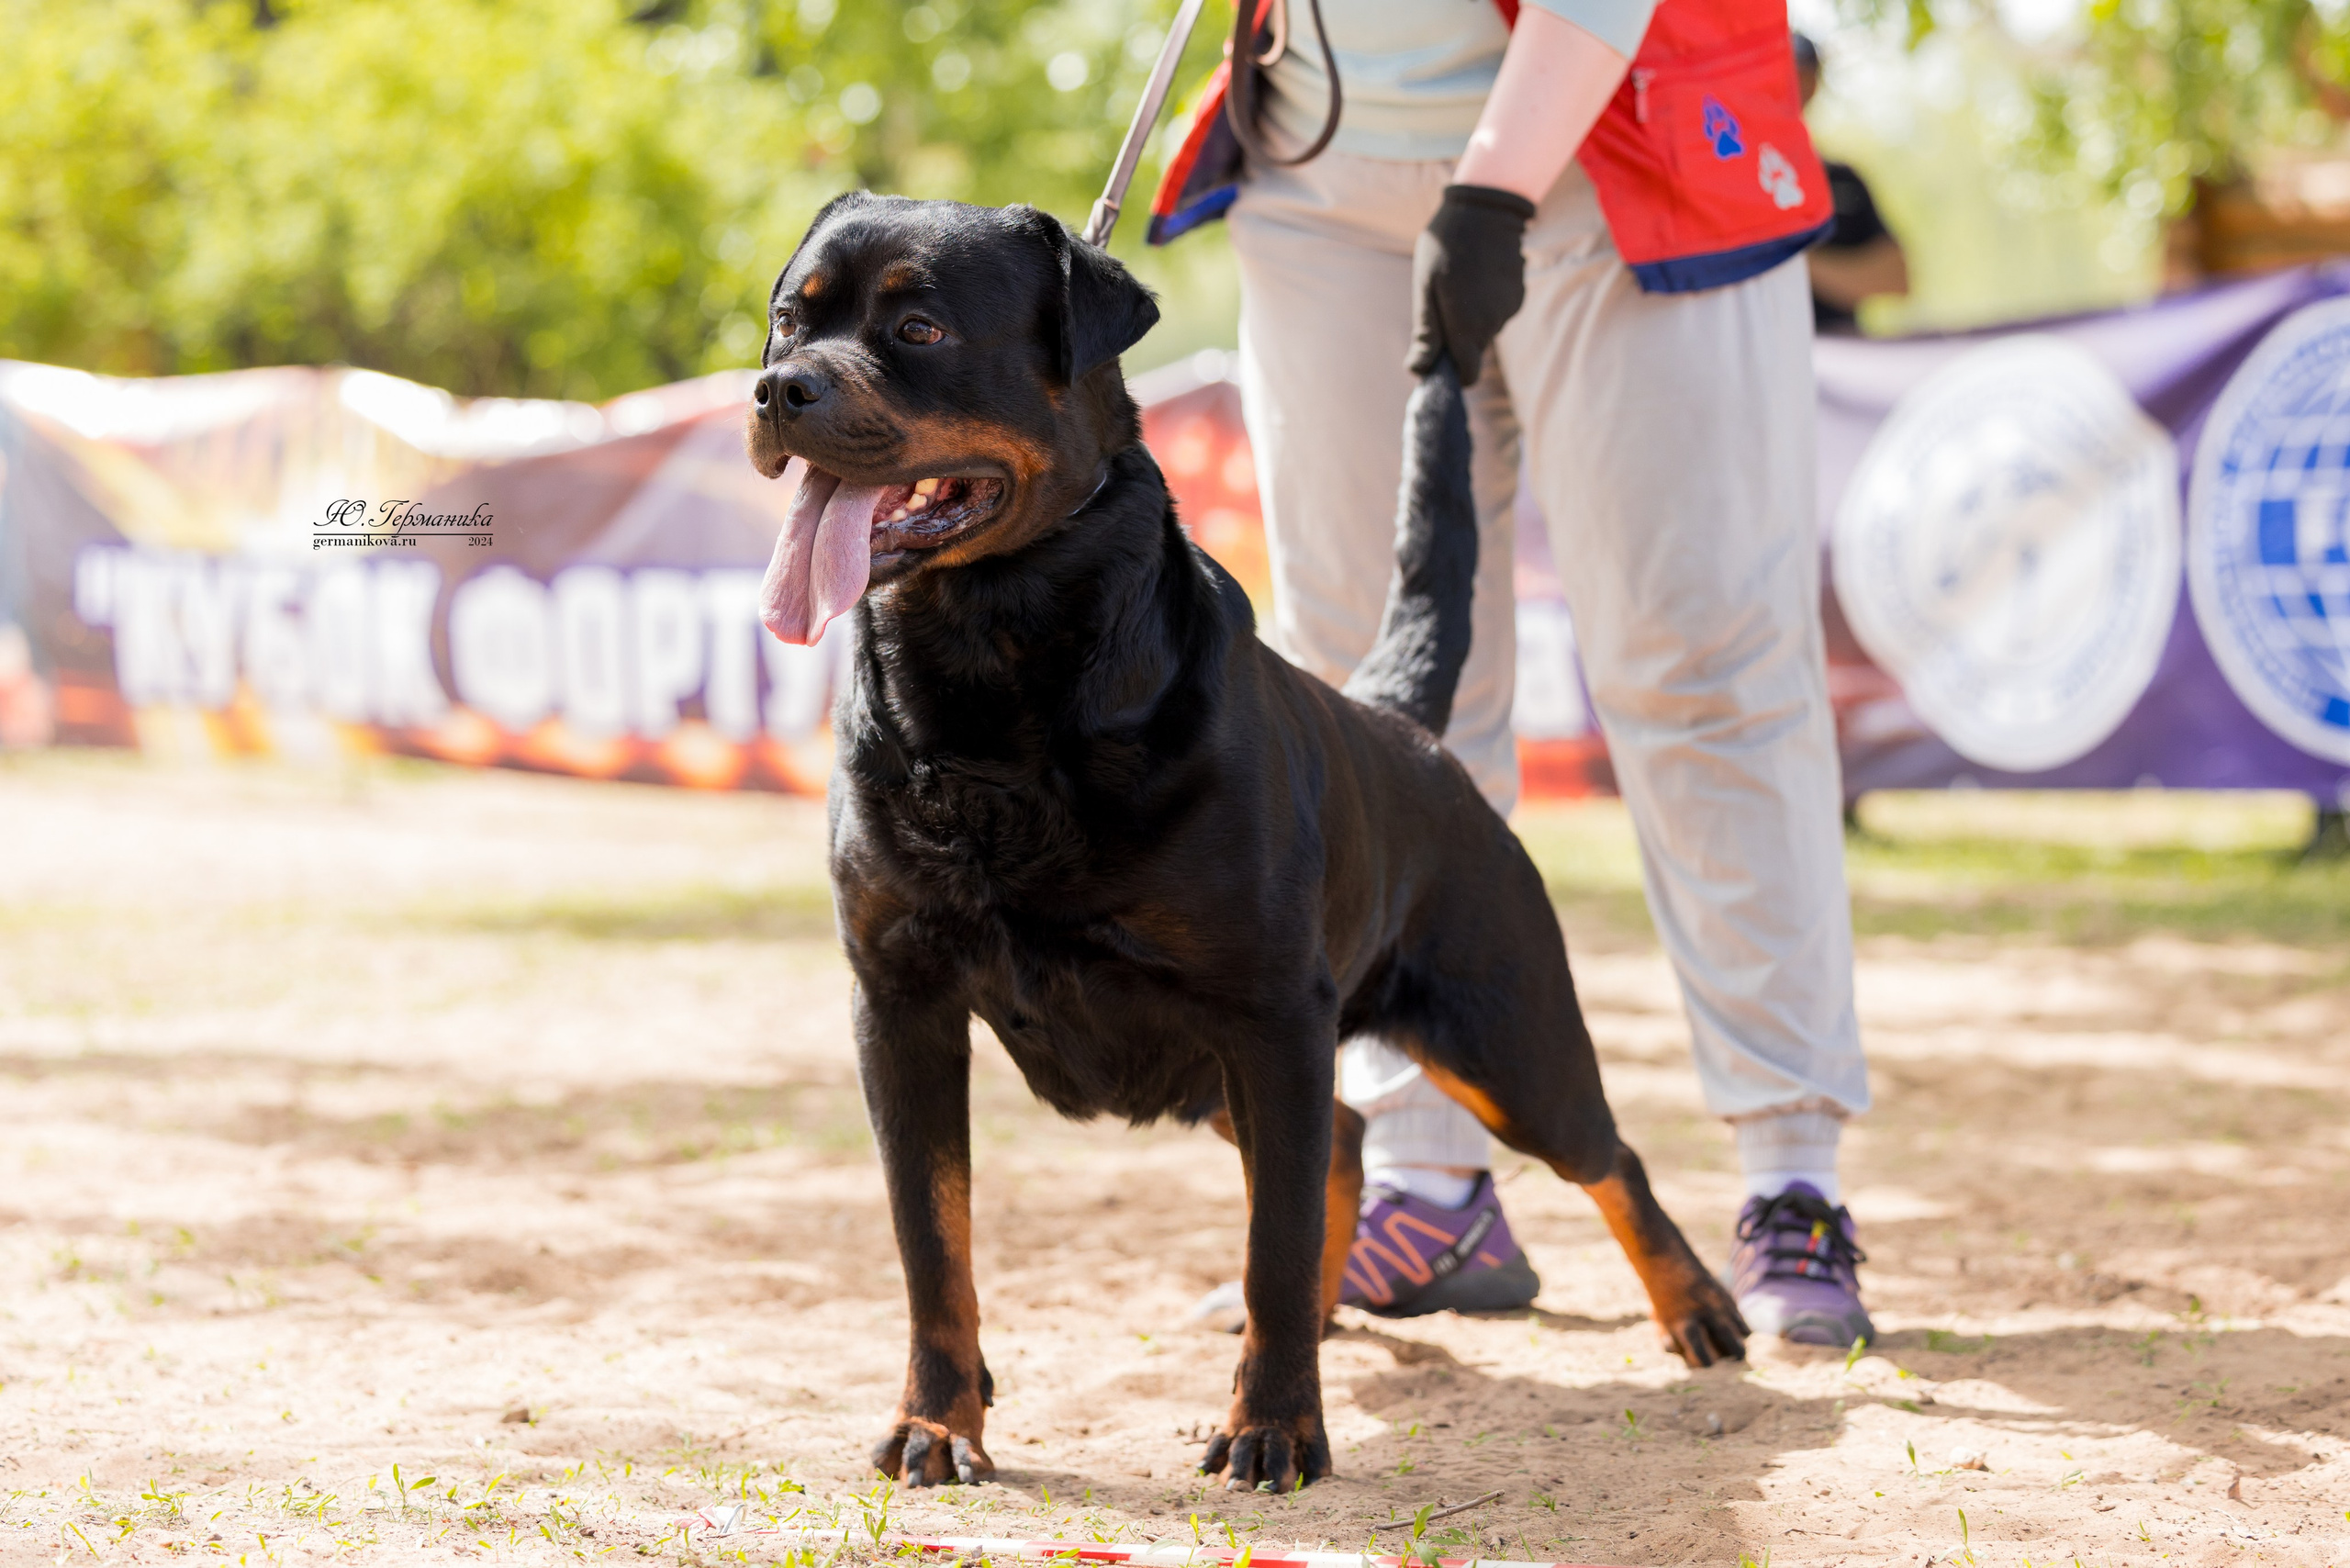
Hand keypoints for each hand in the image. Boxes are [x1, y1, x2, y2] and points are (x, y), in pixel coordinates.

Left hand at [1407, 184, 1536, 386]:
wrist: (1486, 207)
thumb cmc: (1446, 247)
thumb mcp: (1426, 288)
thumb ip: (1427, 333)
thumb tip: (1418, 371)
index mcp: (1468, 327)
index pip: (1468, 374)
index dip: (1452, 373)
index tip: (1437, 358)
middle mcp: (1494, 324)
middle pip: (1474, 350)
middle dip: (1458, 338)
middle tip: (1441, 302)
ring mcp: (1510, 309)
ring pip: (1485, 329)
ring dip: (1471, 317)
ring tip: (1460, 282)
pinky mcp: (1519, 295)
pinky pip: (1497, 311)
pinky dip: (1486, 302)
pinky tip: (1478, 274)